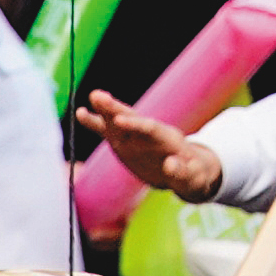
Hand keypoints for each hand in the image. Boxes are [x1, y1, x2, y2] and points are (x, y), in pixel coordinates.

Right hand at [73, 91, 226, 203]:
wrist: (187, 173)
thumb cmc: (194, 176)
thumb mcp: (193, 178)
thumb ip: (182, 173)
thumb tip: (170, 166)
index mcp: (169, 140)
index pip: (150, 129)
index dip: (135, 125)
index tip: (119, 120)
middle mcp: (150, 134)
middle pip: (132, 117)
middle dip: (115, 108)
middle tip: (97, 96)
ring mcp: (136, 137)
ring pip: (118, 121)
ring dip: (105, 110)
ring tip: (91, 96)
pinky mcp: (125, 143)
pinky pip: (109, 132)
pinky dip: (96, 123)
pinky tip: (80, 113)